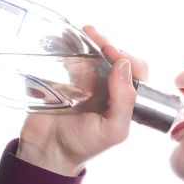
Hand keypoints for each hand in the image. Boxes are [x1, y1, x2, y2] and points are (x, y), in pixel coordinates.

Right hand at [17, 26, 147, 175]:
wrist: (46, 152)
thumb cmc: (83, 145)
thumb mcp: (113, 130)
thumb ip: (125, 101)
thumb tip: (124, 65)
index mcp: (125, 98)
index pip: (137, 71)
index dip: (128, 58)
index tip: (112, 52)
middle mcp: (109, 87)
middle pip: (116, 57)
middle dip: (109, 44)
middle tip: (96, 36)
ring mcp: (86, 82)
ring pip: (95, 53)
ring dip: (92, 40)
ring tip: (85, 32)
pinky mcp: (64, 79)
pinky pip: (71, 57)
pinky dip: (70, 45)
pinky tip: (65, 38)